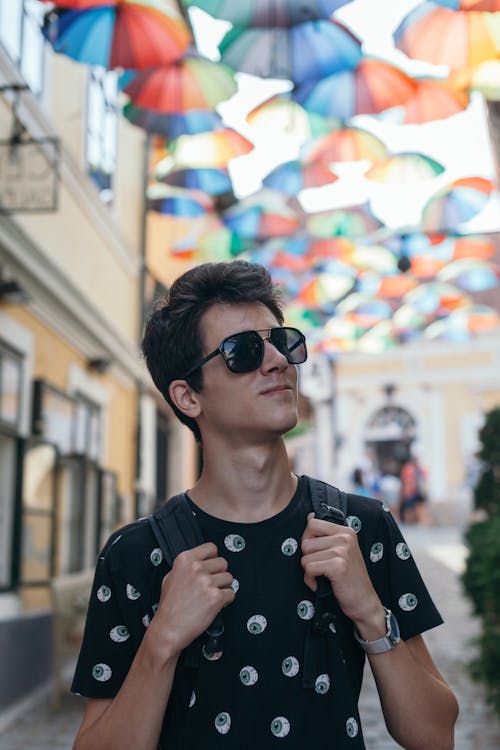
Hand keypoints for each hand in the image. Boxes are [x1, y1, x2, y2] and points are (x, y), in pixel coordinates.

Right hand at [149, 542, 234, 657]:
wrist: (168, 629)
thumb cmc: (169, 606)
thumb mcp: (170, 577)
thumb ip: (187, 567)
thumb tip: (201, 561)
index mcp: (185, 559)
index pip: (211, 548)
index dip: (213, 558)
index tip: (211, 567)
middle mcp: (196, 567)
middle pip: (223, 563)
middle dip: (219, 574)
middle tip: (210, 586)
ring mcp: (207, 582)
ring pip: (229, 578)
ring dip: (223, 588)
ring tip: (211, 597)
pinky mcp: (216, 597)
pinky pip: (231, 593)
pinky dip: (226, 600)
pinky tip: (214, 605)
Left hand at [301, 514, 382, 629]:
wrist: (364, 602)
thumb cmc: (349, 577)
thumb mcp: (341, 551)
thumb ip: (326, 535)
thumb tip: (309, 516)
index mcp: (346, 531)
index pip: (312, 523)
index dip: (308, 540)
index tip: (317, 553)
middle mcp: (345, 537)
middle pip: (305, 542)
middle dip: (308, 558)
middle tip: (322, 569)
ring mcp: (342, 551)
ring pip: (305, 557)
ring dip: (309, 571)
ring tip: (323, 577)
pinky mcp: (338, 566)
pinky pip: (309, 568)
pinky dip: (310, 580)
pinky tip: (320, 584)